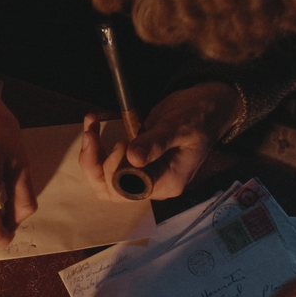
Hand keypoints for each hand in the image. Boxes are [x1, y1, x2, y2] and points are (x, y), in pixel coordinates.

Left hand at [79, 83, 243, 200]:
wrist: (205, 105)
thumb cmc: (198, 116)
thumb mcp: (178, 127)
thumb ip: (156, 143)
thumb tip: (133, 158)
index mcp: (167, 183)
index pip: (129, 191)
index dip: (116, 170)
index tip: (123, 142)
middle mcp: (153, 185)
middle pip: (111, 191)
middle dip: (95, 164)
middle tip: (94, 134)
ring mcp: (143, 174)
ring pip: (104, 180)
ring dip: (91, 155)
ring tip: (91, 127)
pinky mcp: (135, 161)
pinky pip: (107, 164)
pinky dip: (95, 146)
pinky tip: (93, 123)